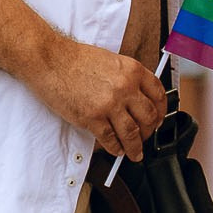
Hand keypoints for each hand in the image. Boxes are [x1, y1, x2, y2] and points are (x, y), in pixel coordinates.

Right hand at [30, 38, 166, 162]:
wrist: (51, 60)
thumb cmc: (75, 59)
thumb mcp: (111, 61)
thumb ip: (127, 79)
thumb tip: (136, 99)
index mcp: (133, 71)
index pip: (158, 95)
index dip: (161, 111)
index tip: (158, 119)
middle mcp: (125, 87)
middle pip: (149, 117)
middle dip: (150, 132)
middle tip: (146, 137)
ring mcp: (110, 104)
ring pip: (132, 133)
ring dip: (135, 147)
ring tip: (135, 153)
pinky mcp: (92, 117)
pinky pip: (110, 139)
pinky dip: (115, 148)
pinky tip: (116, 150)